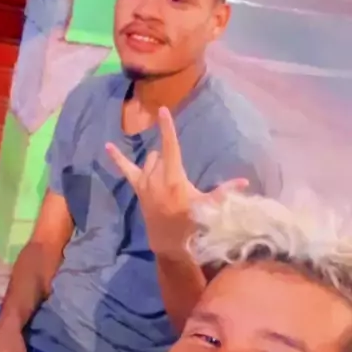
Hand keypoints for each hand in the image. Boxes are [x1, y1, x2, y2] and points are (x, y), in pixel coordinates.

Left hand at [106, 106, 247, 256]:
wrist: (168, 241)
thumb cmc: (190, 222)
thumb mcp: (207, 206)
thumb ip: (224, 191)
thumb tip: (245, 181)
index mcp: (173, 177)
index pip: (170, 147)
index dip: (167, 128)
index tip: (163, 110)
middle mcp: (156, 176)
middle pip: (160, 154)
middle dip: (168, 158)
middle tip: (178, 179)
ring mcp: (144, 182)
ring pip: (150, 160)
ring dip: (157, 162)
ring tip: (168, 178)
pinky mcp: (137, 187)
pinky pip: (125, 169)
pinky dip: (116, 158)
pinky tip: (106, 146)